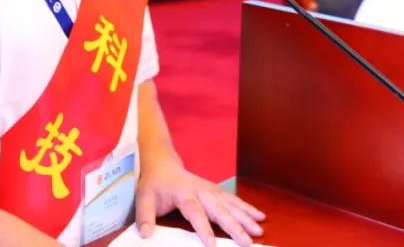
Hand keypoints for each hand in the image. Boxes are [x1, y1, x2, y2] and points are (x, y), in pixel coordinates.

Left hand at [135, 157, 265, 246]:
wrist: (163, 164)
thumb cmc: (154, 184)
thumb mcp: (144, 198)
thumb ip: (145, 216)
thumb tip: (146, 235)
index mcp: (183, 193)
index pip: (195, 212)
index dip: (204, 229)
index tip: (212, 245)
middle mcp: (201, 191)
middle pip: (219, 209)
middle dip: (234, 226)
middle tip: (248, 241)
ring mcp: (211, 190)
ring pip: (231, 204)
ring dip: (246, 218)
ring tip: (259, 231)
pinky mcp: (216, 191)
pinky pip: (234, 200)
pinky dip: (247, 209)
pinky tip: (260, 217)